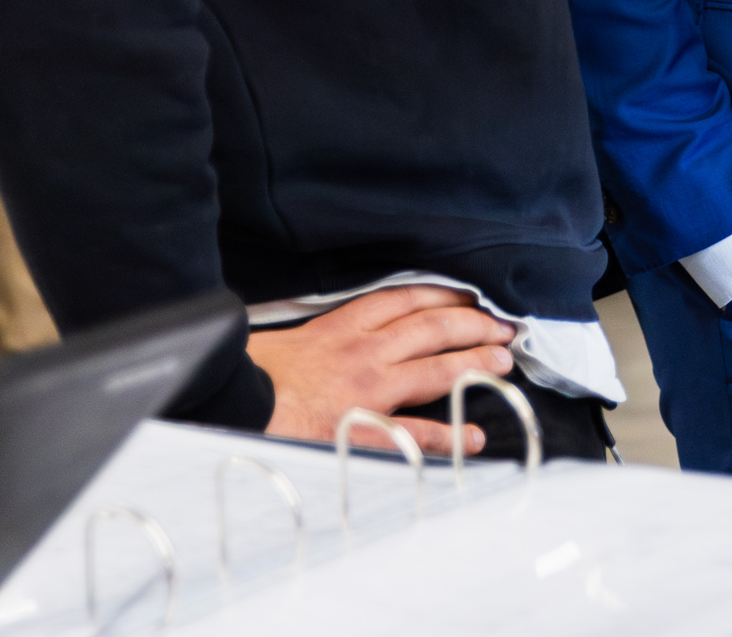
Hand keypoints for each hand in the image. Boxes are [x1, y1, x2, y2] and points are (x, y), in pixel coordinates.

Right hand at [252, 285, 516, 455]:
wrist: (227, 404)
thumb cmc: (246, 374)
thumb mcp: (281, 337)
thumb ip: (314, 332)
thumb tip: (324, 334)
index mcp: (341, 326)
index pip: (405, 299)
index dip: (444, 295)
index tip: (472, 296)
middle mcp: (363, 351)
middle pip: (432, 328)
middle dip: (474, 325)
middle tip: (504, 328)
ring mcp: (367, 389)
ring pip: (436, 369)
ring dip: (475, 364)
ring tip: (503, 364)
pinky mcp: (362, 428)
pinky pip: (415, 433)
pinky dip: (449, 436)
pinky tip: (474, 437)